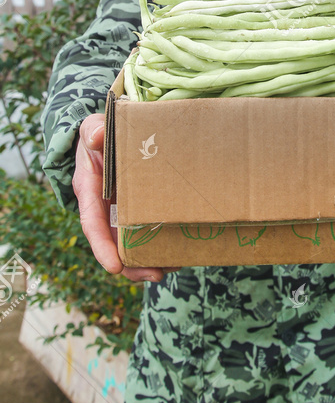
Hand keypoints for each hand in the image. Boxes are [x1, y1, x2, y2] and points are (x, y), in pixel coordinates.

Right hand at [73, 113, 171, 282]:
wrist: (108, 134)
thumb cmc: (99, 132)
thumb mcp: (92, 128)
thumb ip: (93, 131)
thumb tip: (97, 137)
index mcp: (89, 189)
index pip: (92, 223)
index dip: (102, 247)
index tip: (115, 267)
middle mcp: (102, 206)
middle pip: (113, 243)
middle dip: (131, 265)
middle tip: (155, 275)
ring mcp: (118, 210)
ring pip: (130, 243)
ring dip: (148, 259)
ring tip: (171, 268)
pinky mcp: (135, 209)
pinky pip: (144, 230)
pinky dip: (158, 243)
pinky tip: (178, 251)